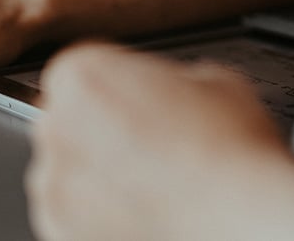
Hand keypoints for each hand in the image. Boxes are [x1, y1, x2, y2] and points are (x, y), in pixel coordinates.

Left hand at [27, 43, 291, 240]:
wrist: (239, 213)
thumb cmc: (229, 150)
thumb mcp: (216, 78)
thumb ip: (173, 79)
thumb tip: (176, 90)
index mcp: (83, 76)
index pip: (88, 67)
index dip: (126, 82)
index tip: (150, 96)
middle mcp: (56, 129)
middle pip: (72, 118)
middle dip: (107, 126)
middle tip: (160, 137)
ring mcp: (54, 187)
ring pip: (74, 169)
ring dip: (104, 170)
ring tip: (160, 176)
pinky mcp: (62, 231)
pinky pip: (78, 212)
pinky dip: (105, 211)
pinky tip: (151, 204)